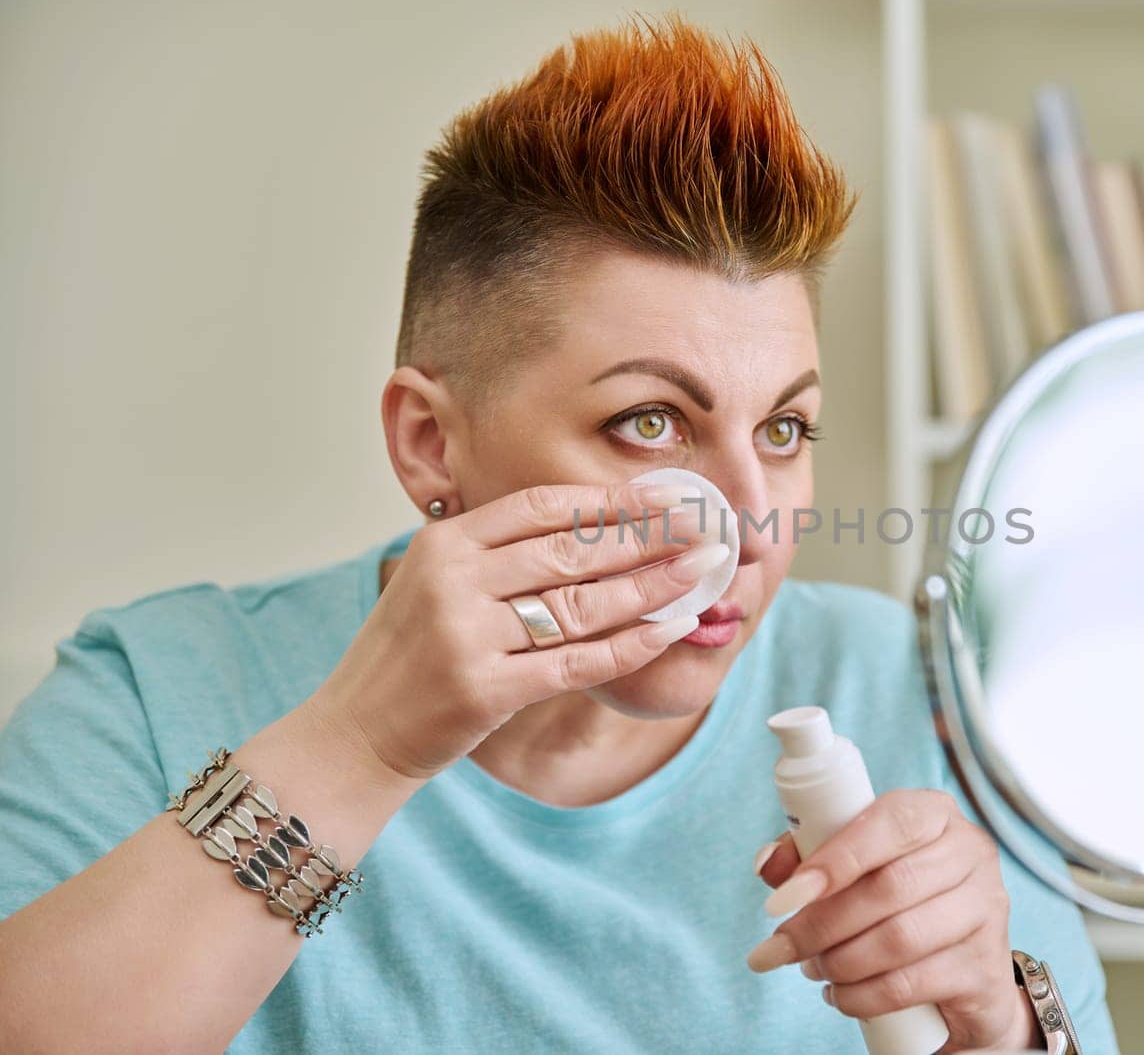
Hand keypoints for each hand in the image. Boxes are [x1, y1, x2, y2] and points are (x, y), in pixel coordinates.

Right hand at [304, 482, 724, 783]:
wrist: (354, 734)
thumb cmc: (410, 658)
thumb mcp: (437, 586)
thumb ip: (499, 556)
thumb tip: (596, 531)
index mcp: (445, 544)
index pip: (542, 507)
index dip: (610, 500)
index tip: (666, 497)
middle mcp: (454, 580)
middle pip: (571, 550)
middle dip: (646, 538)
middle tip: (702, 530)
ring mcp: (467, 634)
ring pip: (581, 603)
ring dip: (651, 587)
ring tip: (699, 573)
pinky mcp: (484, 689)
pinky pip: (577, 661)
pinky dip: (632, 645)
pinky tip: (671, 629)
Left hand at [747, 790, 1040, 1052]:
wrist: (965, 974)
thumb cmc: (900, 904)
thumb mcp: (856, 869)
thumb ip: (808, 857)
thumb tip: (769, 866)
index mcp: (936, 814)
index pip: (891, 821)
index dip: (836, 858)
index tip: (785, 896)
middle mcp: (971, 853)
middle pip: (890, 886)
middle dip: (821, 923)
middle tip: (782, 947)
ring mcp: (986, 910)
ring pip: (900, 938)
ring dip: (840, 961)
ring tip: (814, 969)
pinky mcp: (983, 968)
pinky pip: (910, 984)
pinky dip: (862, 996)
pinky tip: (841, 995)